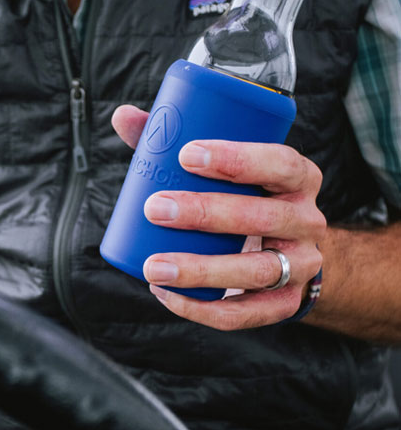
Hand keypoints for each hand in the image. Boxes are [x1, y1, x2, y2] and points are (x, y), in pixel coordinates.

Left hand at [111, 105, 324, 329]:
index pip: (280, 163)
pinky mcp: (284, 303)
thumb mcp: (226, 168)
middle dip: (206, 213)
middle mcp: (307, 220)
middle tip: (156, 208)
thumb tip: (124, 116)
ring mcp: (300, 265)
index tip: (187, 154)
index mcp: (298, 179)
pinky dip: (203, 307)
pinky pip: (246, 313)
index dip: (236, 159)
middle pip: (264, 217)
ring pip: (257, 270)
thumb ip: (176, 140)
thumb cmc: (245, 198)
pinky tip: (166, 295)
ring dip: (202, 269)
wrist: (289, 252)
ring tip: (153, 266)